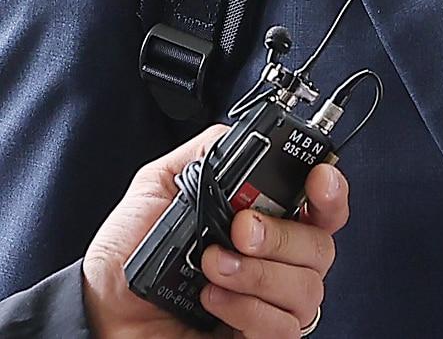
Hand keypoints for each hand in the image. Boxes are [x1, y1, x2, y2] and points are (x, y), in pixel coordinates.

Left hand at [82, 123, 349, 337]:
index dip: (331, 191)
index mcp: (263, 217)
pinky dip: (247, 310)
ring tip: (212, 266)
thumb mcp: (160, 184)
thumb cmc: (128, 254)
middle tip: (240, 229)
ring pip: (307, 288)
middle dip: (282, 235)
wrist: (102, 311)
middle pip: (321, 246)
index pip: (323, 205)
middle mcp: (276, 259)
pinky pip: (282, 327)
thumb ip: (204, 152)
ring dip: (258, 274)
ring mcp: (269, 302)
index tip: (317, 179)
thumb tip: (240, 133)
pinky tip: (213, 299)